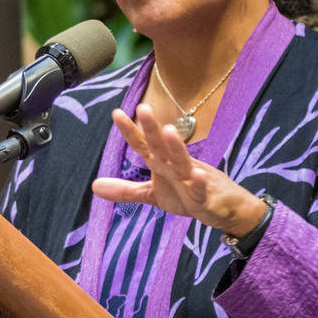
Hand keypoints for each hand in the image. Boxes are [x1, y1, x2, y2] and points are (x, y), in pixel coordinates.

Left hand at [89, 103, 266, 235]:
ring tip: (168, 130)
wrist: (224, 209)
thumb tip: (94, 186)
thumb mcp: (153, 194)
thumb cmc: (187, 195)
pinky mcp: (205, 197)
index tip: (116, 113)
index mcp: (161, 164)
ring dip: (175, 146)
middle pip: (161, 146)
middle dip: (152, 129)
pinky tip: (198, 174)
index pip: (143, 145)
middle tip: (143, 107)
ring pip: (182, 161)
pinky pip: (202, 189)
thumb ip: (126, 190)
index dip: (130, 131)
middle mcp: (175, 166)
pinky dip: (200, 182)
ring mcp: (191, 179)